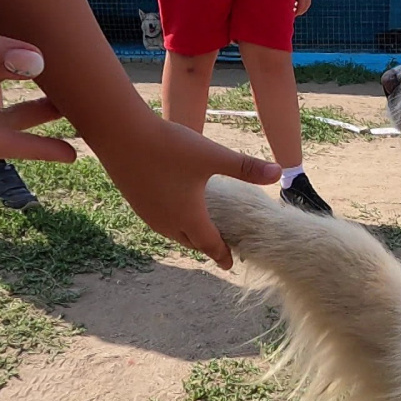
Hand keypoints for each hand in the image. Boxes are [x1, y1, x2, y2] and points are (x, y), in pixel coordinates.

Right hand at [100, 117, 281, 269]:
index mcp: (189, 217)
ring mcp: (148, 213)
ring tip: (199, 230)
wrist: (121, 135)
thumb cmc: (169, 147)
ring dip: (187, 234)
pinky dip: (172, 221)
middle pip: (191, 241)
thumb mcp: (213, 156)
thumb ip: (246, 167)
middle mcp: (167, 221)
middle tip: (220, 247)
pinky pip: (158, 221)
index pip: (210, 245)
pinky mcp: (135, 201)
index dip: (222, 254)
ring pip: (172, 232)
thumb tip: (279, 172)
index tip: (229, 265)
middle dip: (207, 245)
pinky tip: (174, 207)